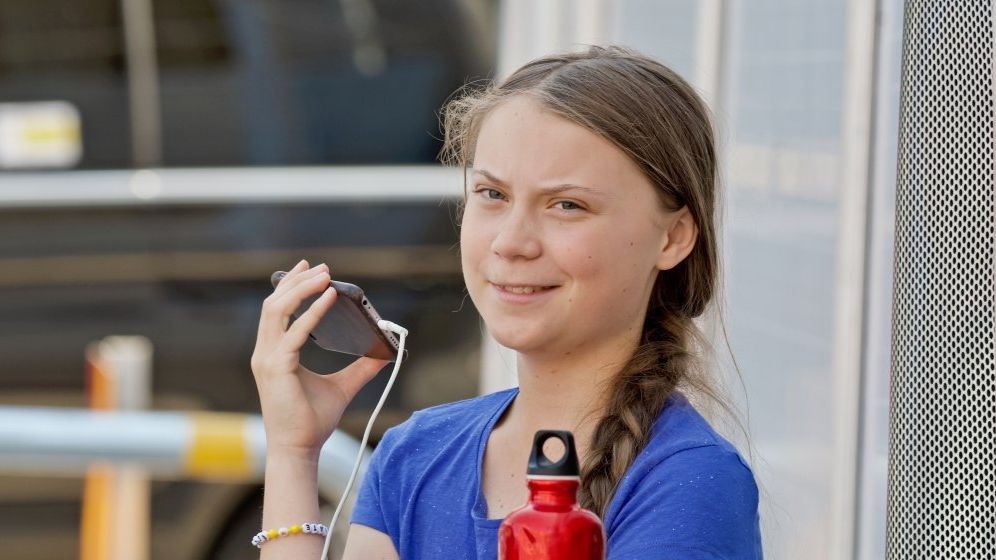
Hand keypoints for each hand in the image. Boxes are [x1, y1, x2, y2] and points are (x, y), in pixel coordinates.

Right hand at [250, 259, 390, 459]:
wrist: (299, 449)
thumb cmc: (312, 421)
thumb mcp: (343, 387)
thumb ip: (362, 367)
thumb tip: (386, 352)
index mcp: (274, 353)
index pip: (276, 310)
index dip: (290, 285)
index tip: (309, 268)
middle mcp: (265, 353)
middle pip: (274, 303)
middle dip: (297, 281)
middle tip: (323, 267)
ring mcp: (267, 359)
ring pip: (277, 310)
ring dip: (301, 289)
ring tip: (325, 276)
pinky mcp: (277, 368)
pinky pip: (294, 333)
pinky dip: (312, 313)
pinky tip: (330, 299)